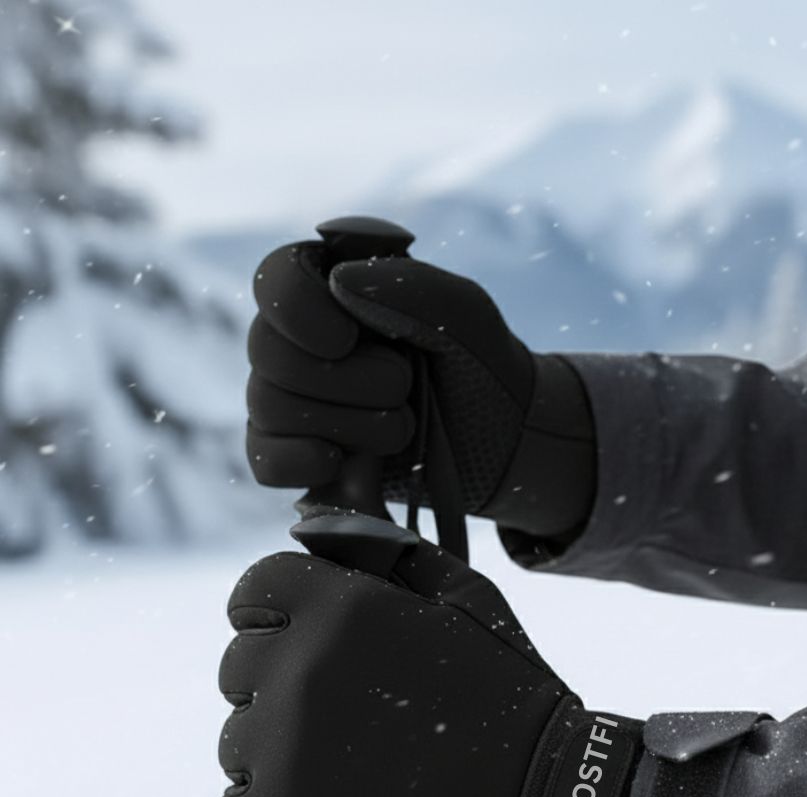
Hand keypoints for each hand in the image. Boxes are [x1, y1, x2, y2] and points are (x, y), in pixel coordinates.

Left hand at [217, 521, 641, 796]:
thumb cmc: (507, 698)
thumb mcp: (465, 599)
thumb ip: (386, 551)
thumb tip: (313, 522)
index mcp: (340, 609)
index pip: (255, 591)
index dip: (283, 614)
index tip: (315, 644)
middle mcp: (299, 673)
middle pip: (240, 665)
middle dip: (285, 683)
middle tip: (352, 716)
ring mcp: (281, 754)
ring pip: (238, 741)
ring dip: (283, 753)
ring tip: (358, 771)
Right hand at [246, 235, 595, 537]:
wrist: (501, 442)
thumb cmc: (479, 365)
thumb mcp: (463, 314)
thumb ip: (408, 285)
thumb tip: (338, 281)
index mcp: (331, 287)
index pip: (275, 280)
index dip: (298, 310)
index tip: (348, 338)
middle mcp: (299, 340)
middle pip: (266, 351)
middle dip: (343, 379)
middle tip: (404, 387)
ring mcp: (292, 399)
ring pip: (268, 406)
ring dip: (346, 423)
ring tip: (403, 428)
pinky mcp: (298, 454)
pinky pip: (263, 461)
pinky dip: (299, 463)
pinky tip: (341, 462)